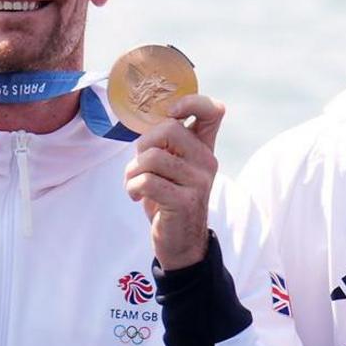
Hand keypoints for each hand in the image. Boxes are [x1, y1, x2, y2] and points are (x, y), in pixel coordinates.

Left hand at [127, 93, 224, 271]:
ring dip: (132, 171)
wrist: (182, 244)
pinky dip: (133, 187)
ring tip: (134, 183)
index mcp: (204, 148)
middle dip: (143, 145)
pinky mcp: (184, 201)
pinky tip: (136, 196)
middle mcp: (206, 161)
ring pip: (153, 157)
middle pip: (169, 129)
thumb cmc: (169, 200)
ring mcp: (198, 182)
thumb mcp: (172, 168)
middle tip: (140, 165)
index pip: (212, 111)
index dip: (190, 102)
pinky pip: (147, 181)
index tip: (171, 113)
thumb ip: (166, 144)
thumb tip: (146, 121)